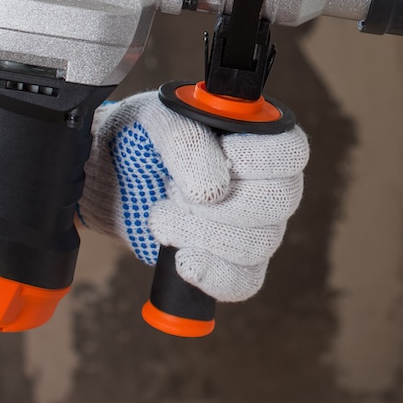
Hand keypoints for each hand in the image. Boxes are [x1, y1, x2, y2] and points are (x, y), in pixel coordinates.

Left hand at [78, 92, 308, 301]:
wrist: (112, 176)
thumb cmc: (143, 137)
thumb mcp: (156, 121)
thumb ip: (185, 141)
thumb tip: (213, 191)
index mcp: (259, 136)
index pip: (290, 151)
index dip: (259, 160)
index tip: (221, 157)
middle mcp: (268, 181)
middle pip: (280, 202)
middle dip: (221, 203)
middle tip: (175, 191)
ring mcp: (256, 225)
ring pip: (260, 243)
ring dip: (204, 234)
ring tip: (162, 217)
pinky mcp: (233, 261)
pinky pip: (244, 280)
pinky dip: (214, 276)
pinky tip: (183, 261)